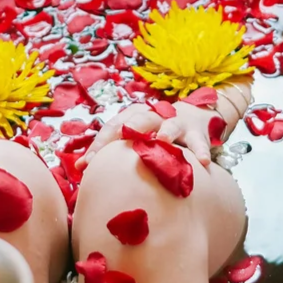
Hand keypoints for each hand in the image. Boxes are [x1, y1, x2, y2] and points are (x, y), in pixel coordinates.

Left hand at [75, 102, 218, 170]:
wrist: (194, 118)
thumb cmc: (155, 133)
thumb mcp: (133, 137)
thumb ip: (108, 151)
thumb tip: (79, 166)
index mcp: (134, 116)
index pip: (113, 127)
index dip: (100, 144)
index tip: (86, 164)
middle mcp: (154, 116)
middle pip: (138, 120)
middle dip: (128, 130)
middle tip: (118, 141)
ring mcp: (176, 122)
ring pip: (171, 125)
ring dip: (167, 132)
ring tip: (163, 140)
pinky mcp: (196, 133)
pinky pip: (198, 143)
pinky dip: (201, 150)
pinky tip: (203, 161)